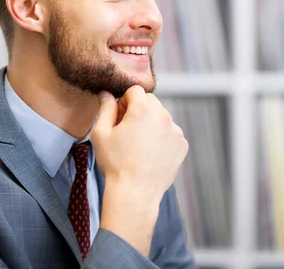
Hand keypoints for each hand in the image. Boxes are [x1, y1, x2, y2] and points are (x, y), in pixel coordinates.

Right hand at [92, 85, 188, 203]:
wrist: (135, 193)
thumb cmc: (115, 164)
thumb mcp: (101, 134)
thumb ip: (105, 108)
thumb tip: (106, 93)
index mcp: (143, 109)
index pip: (135, 90)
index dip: (124, 102)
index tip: (119, 118)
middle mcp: (163, 116)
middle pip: (150, 101)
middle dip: (139, 110)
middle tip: (127, 131)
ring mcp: (176, 131)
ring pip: (161, 117)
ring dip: (151, 124)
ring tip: (139, 146)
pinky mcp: (182, 145)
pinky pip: (170, 134)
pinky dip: (162, 139)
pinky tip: (150, 154)